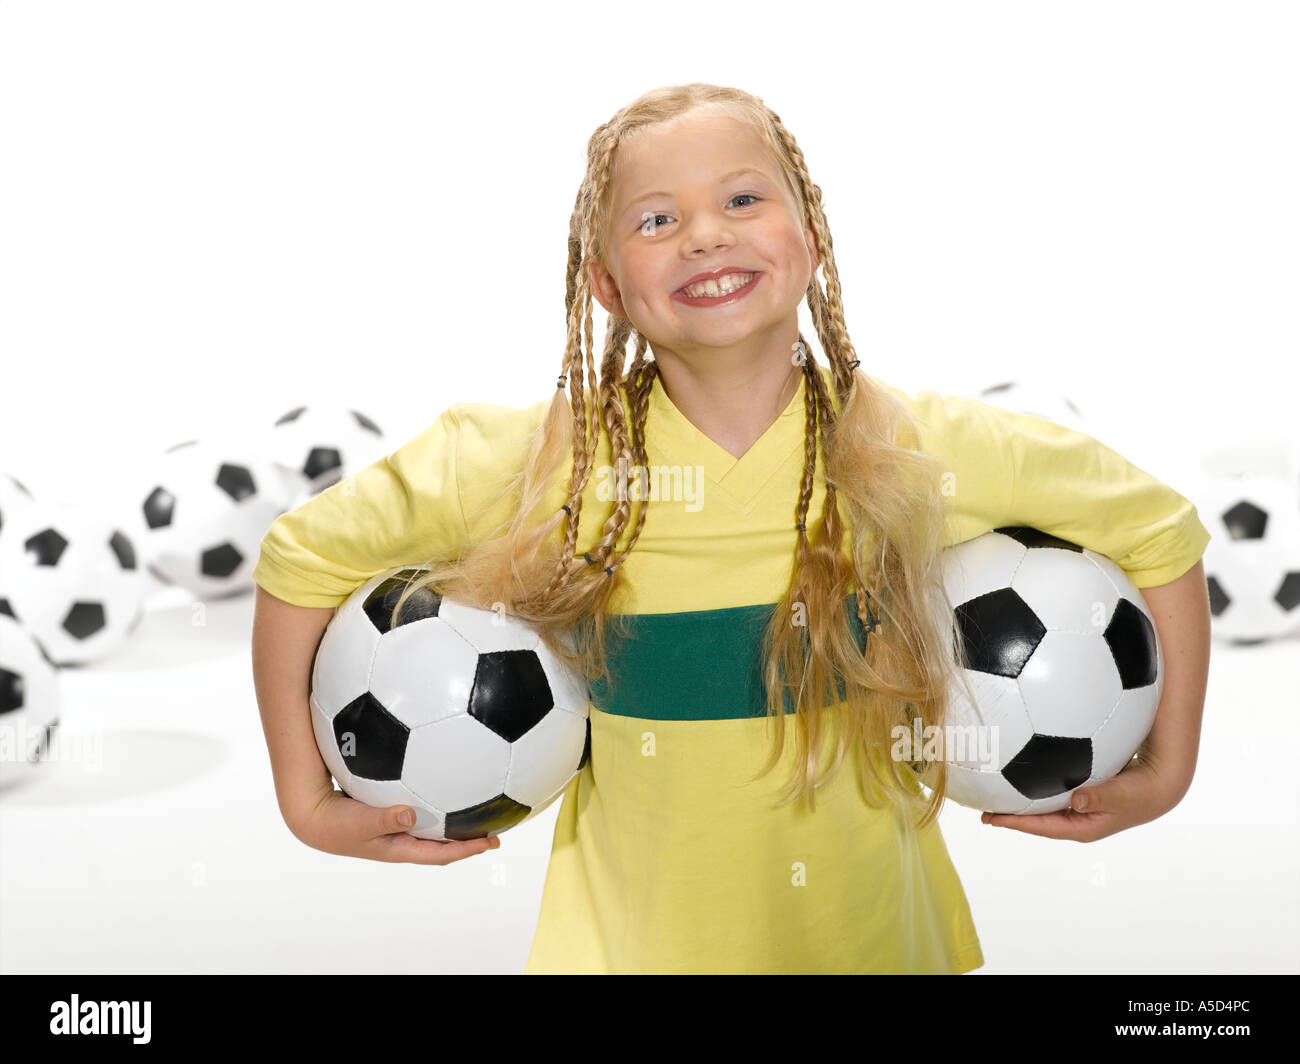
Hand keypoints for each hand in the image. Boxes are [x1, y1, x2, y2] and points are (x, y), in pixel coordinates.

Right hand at [289, 787, 501, 863]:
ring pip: (433, 825)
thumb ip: (385, 819)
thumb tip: (411, 814)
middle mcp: (402, 839)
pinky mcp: (388, 810)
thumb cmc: (335, 823)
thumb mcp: (360, 822)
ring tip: (478, 804)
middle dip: (469, 836)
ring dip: (454, 819)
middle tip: (495, 825)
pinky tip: (441, 778)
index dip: (467, 849)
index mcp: (399, 848)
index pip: (441, 853)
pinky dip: (435, 799)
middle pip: (443, 842)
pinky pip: (420, 807)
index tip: (492, 841)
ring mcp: (396, 826)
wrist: (312, 815)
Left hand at [978, 751, 1187, 841]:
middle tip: (980, 805)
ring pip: (1041, 802)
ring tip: (991, 788)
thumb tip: (1076, 800)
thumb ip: (1100, 796)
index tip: (990, 817)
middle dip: (1008, 811)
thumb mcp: (1122, 794)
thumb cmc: (1141, 791)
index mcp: (1081, 827)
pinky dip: (1034, 781)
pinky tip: (1018, 766)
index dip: (1015, 822)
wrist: (1161, 782)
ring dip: (1018, 796)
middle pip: (1034, 817)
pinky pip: (1051, 787)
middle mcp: (1075, 819)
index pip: (1040, 827)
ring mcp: (1077, 806)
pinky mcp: (1080, 790)